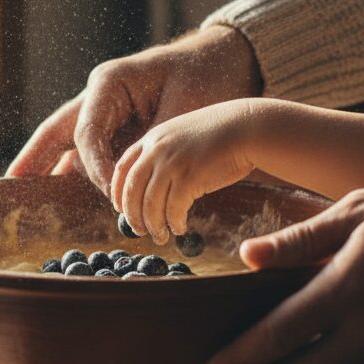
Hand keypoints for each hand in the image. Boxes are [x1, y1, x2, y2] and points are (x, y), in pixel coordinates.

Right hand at [5, 26, 261, 193]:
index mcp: (110, 82)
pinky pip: (91, 152)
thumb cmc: (207, 75)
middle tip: (8, 184)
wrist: (228, 61)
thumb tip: (135, 180)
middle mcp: (100, 97)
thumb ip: (155, 142)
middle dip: (32, 159)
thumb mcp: (185, 107)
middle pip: (57, 132)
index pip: (87, 135)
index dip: (96, 169)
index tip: (114, 195)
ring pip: (68, 144)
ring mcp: (107, 112)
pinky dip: (78, 173)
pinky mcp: (120, 126)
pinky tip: (63, 195)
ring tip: (23, 195)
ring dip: (50, 169)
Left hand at [110, 100, 258, 244]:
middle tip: (139, 230)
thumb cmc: (220, 134)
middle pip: (131, 190)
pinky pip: (173, 209)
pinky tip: (180, 228)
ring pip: (150, 204)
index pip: (121, 168)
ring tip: (160, 235)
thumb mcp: (182, 136)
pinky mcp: (189, 178)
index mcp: (152, 138)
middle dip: (132, 215)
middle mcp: (156, 150)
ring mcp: (171, 163)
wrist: (246, 127)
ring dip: (153, 225)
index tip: (119, 209)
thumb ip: (165, 152)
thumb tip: (155, 181)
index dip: (117, 192)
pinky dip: (174, 223)